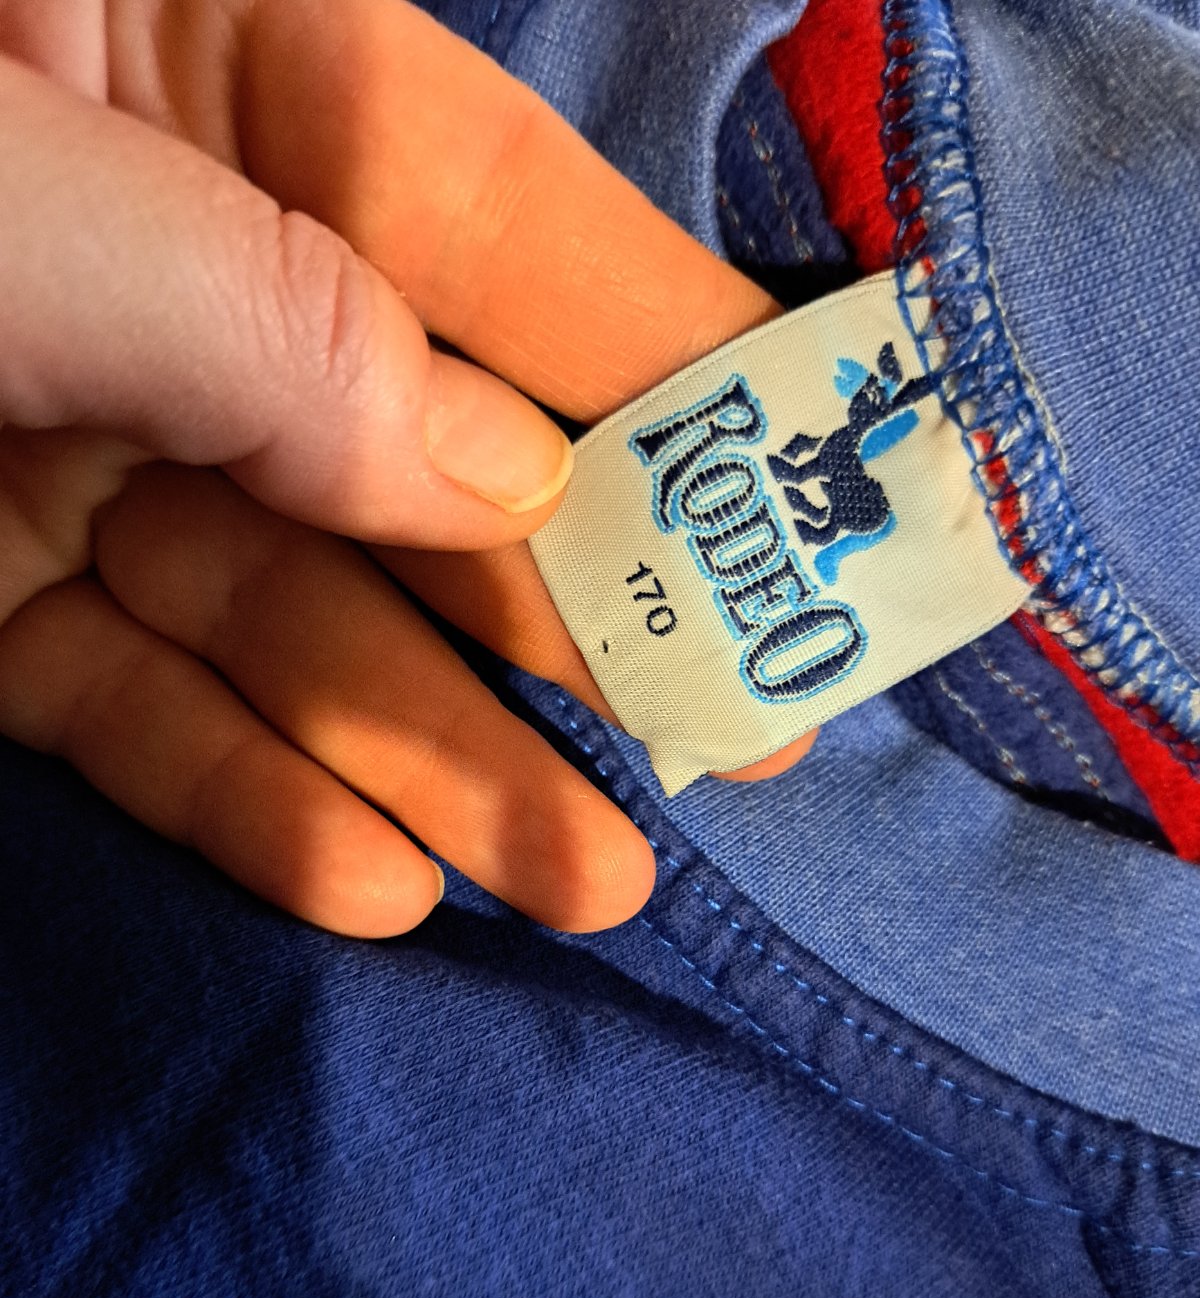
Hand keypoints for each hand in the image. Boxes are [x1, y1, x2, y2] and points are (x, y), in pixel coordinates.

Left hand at [0, 0, 809, 938]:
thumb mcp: (38, 205)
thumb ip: (283, 335)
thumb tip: (510, 484)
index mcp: (200, 68)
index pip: (492, 222)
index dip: (664, 357)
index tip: (811, 488)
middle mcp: (169, 271)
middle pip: (417, 461)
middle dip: (575, 617)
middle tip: (738, 741)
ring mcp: (74, 444)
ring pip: (292, 618)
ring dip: (438, 761)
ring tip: (588, 879)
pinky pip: (132, 709)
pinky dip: (243, 797)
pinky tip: (371, 882)